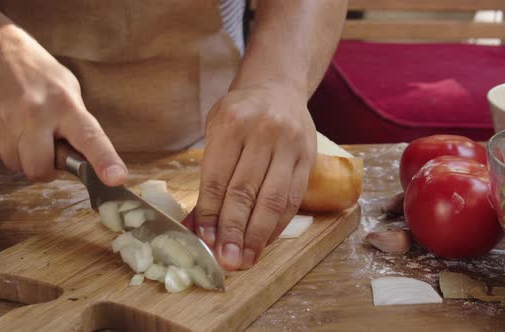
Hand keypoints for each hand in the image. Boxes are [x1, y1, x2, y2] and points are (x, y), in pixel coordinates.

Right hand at [0, 25, 125, 184]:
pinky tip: (11, 128)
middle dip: (45, 170)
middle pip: (39, 167)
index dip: (104, 161)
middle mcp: (36, 113)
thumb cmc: (41, 75)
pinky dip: (7, 148)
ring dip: (24, 159)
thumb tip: (86, 160)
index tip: (115, 178)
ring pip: (16, 164)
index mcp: (66, 106)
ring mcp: (6, 119)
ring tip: (28, 135)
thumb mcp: (70, 92)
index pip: (90, 138)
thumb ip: (78, 126)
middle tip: (48, 156)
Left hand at [194, 84, 316, 269]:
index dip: (210, 215)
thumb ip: (207, 176)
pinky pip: (293, 198)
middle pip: (245, 193)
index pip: (217, 179)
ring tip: (246, 259)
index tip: (204, 241)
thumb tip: (196, 224)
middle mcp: (263, 132)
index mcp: (231, 123)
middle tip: (226, 260)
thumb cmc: (240, 113)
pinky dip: (277, 224)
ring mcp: (290, 145)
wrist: (278, 88)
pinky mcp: (308, 157)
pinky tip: (264, 241)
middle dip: (234, 232)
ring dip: (258, 236)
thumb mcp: (215, 132)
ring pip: (273, 200)